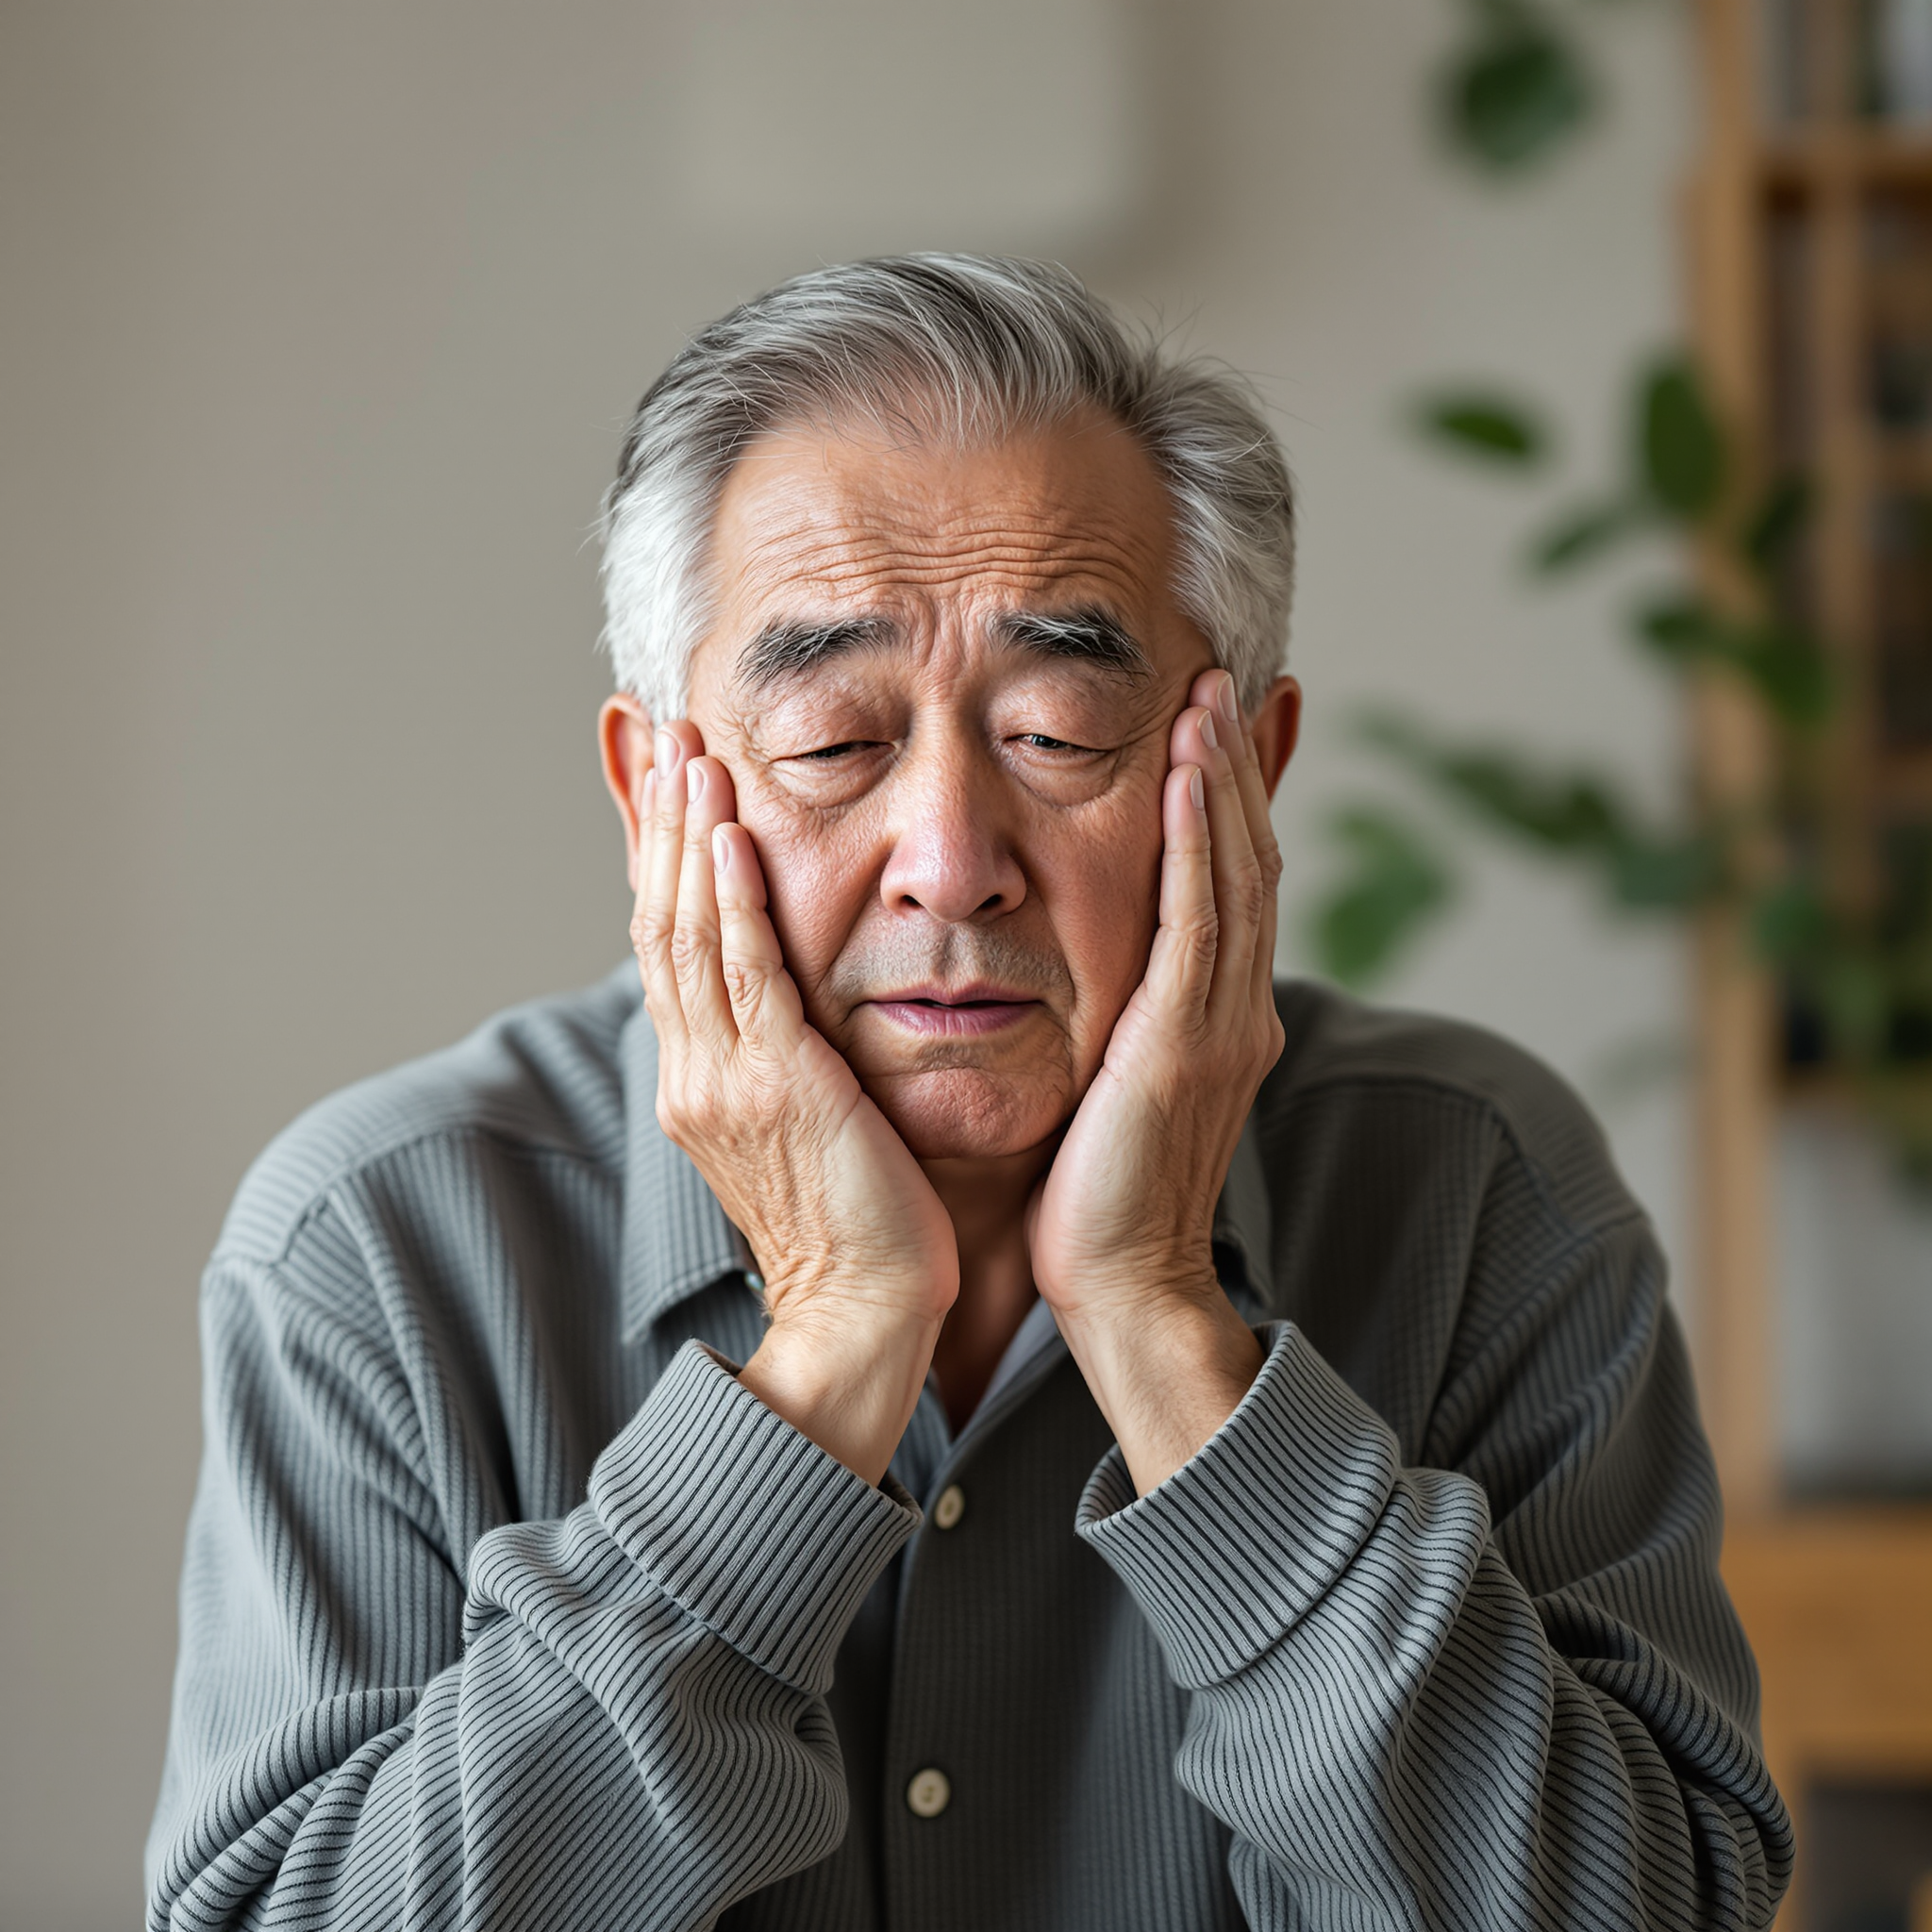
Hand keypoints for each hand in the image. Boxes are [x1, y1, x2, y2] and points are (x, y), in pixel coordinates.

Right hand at [632, 723, 958, 1484]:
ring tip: (691, 752)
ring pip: (689, 933)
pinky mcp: (773, 1088)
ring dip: (689, 836)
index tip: (669, 775)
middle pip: (662, 920)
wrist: (863, 1317)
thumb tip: (797, 1000)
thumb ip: (789, 1052)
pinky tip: (731, 836)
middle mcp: (697, 1070)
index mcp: (703, 1077)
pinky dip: (730, 900)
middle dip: (662, 821)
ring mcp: (723, 1079)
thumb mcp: (807, 1123)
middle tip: (664, 729)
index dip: (664, 853)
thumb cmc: (858, 1224)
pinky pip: (743, 976)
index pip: (671, 941)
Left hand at [1028, 669, 1284, 1492]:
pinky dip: (1199, 841)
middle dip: (1237, 768)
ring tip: (1211, 696)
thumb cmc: (1100, 1200)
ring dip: (1223, 779)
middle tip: (1228, 679)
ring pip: (1232, 874)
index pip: (1230, 884)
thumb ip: (1127, 1022)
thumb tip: (1105, 980)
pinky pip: (1198, 920)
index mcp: (1218, 1016)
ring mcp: (1222, 1023)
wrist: (1123, 1288)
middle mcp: (1236, 1008)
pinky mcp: (1187, 1043)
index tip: (1219, 724)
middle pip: (1244, 860)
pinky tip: (1187, 776)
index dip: (1229, 801)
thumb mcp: (1118, 1088)